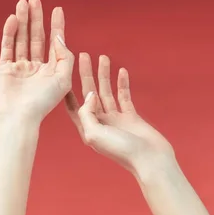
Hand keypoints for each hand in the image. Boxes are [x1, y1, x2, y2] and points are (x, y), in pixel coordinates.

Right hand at [0, 0, 74, 125]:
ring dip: (23, 21)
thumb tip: (59, 37)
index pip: (55, 43)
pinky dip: (9, 32)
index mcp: (52, 71)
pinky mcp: (5, 69)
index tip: (58, 9)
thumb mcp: (63, 79)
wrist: (18, 118)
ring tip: (23, 3)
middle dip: (37, 18)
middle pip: (37, 37)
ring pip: (22, 39)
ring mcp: (20, 68)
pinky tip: (13, 19)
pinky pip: (7, 47)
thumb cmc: (43, 104)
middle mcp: (36, 68)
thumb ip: (64, 57)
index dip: (57, 25)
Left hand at [65, 53, 174, 175]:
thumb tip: (89, 95)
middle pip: (89, 93)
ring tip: (103, 57)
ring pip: (107, 91)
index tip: (63, 72)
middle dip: (86, 74)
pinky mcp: (131, 117)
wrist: (150, 159)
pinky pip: (124, 96)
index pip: (73, 106)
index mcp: (88, 128)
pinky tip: (121, 71)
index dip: (68, 89)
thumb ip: (86, 113)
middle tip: (83, 55)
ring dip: (104, 74)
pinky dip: (122, 83)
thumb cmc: (121, 151)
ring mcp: (115, 119)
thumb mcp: (94, 133)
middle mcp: (100, 123)